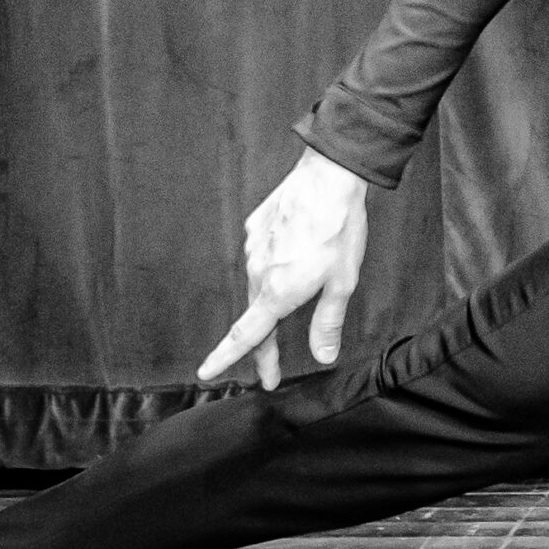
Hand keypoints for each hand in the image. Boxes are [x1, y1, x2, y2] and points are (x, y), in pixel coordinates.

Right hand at [196, 146, 369, 387]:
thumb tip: (322, 356)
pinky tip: (292, 256)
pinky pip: (261, 256)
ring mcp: (253, 248)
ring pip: (258, 285)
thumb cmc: (339, 228)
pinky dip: (274, 265)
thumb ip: (327, 322)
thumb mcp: (342, 282)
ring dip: (271, 300)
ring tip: (298, 296)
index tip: (206, 374)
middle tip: (272, 367)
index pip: (245, 336)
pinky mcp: (255, 227)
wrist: (328, 175)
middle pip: (253, 317)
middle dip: (263, 345)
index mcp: (277, 292)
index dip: (225, 358)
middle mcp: (257, 272)